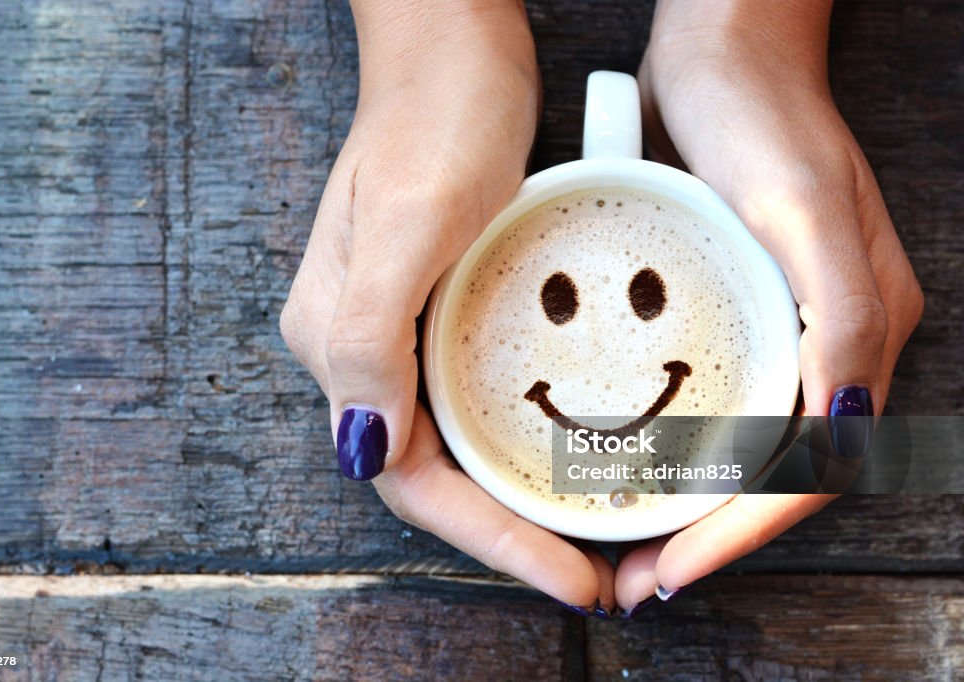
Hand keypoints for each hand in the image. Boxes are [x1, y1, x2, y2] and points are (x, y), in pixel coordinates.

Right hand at [281, 2, 612, 609]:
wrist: (452, 49)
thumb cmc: (432, 118)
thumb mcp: (406, 221)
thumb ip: (368, 338)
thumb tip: (359, 448)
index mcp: (342, 339)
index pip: (411, 476)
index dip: (490, 538)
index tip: (569, 577)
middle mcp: (365, 345)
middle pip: (436, 472)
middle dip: (510, 532)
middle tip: (593, 573)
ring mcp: (402, 328)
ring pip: (459, 441)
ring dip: (521, 492)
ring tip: (594, 532)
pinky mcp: (441, 304)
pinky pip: (478, 395)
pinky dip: (525, 436)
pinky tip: (574, 448)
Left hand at [607, 0, 923, 610]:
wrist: (724, 52)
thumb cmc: (762, 118)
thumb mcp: (805, 210)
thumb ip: (843, 319)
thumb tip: (846, 429)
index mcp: (856, 333)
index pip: (803, 468)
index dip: (738, 531)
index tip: (670, 569)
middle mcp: (824, 343)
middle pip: (769, 472)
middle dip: (706, 535)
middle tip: (633, 577)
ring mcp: (779, 326)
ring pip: (738, 447)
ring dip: (684, 503)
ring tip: (622, 538)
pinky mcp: (732, 306)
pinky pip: (708, 401)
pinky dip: (670, 447)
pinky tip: (622, 462)